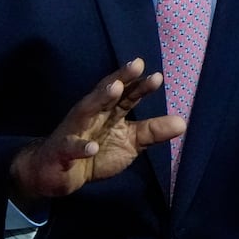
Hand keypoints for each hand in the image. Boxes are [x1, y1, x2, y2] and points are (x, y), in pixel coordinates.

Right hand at [9, 58, 184, 205]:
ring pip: (86, 110)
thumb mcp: (128, 143)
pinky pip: (71, 147)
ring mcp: (75, 130)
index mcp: (108, 112)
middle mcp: (91, 115)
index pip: (126, 95)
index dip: (140, 86)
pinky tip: (91, 147)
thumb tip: (183, 122)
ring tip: (115, 88)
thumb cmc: (94, 152)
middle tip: (136, 65)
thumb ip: (152, 132)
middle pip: (106, 94)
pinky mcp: (62, 151)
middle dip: (121, 78)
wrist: (55, 174)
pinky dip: (81, 147)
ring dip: (100, 98)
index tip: (157, 77)